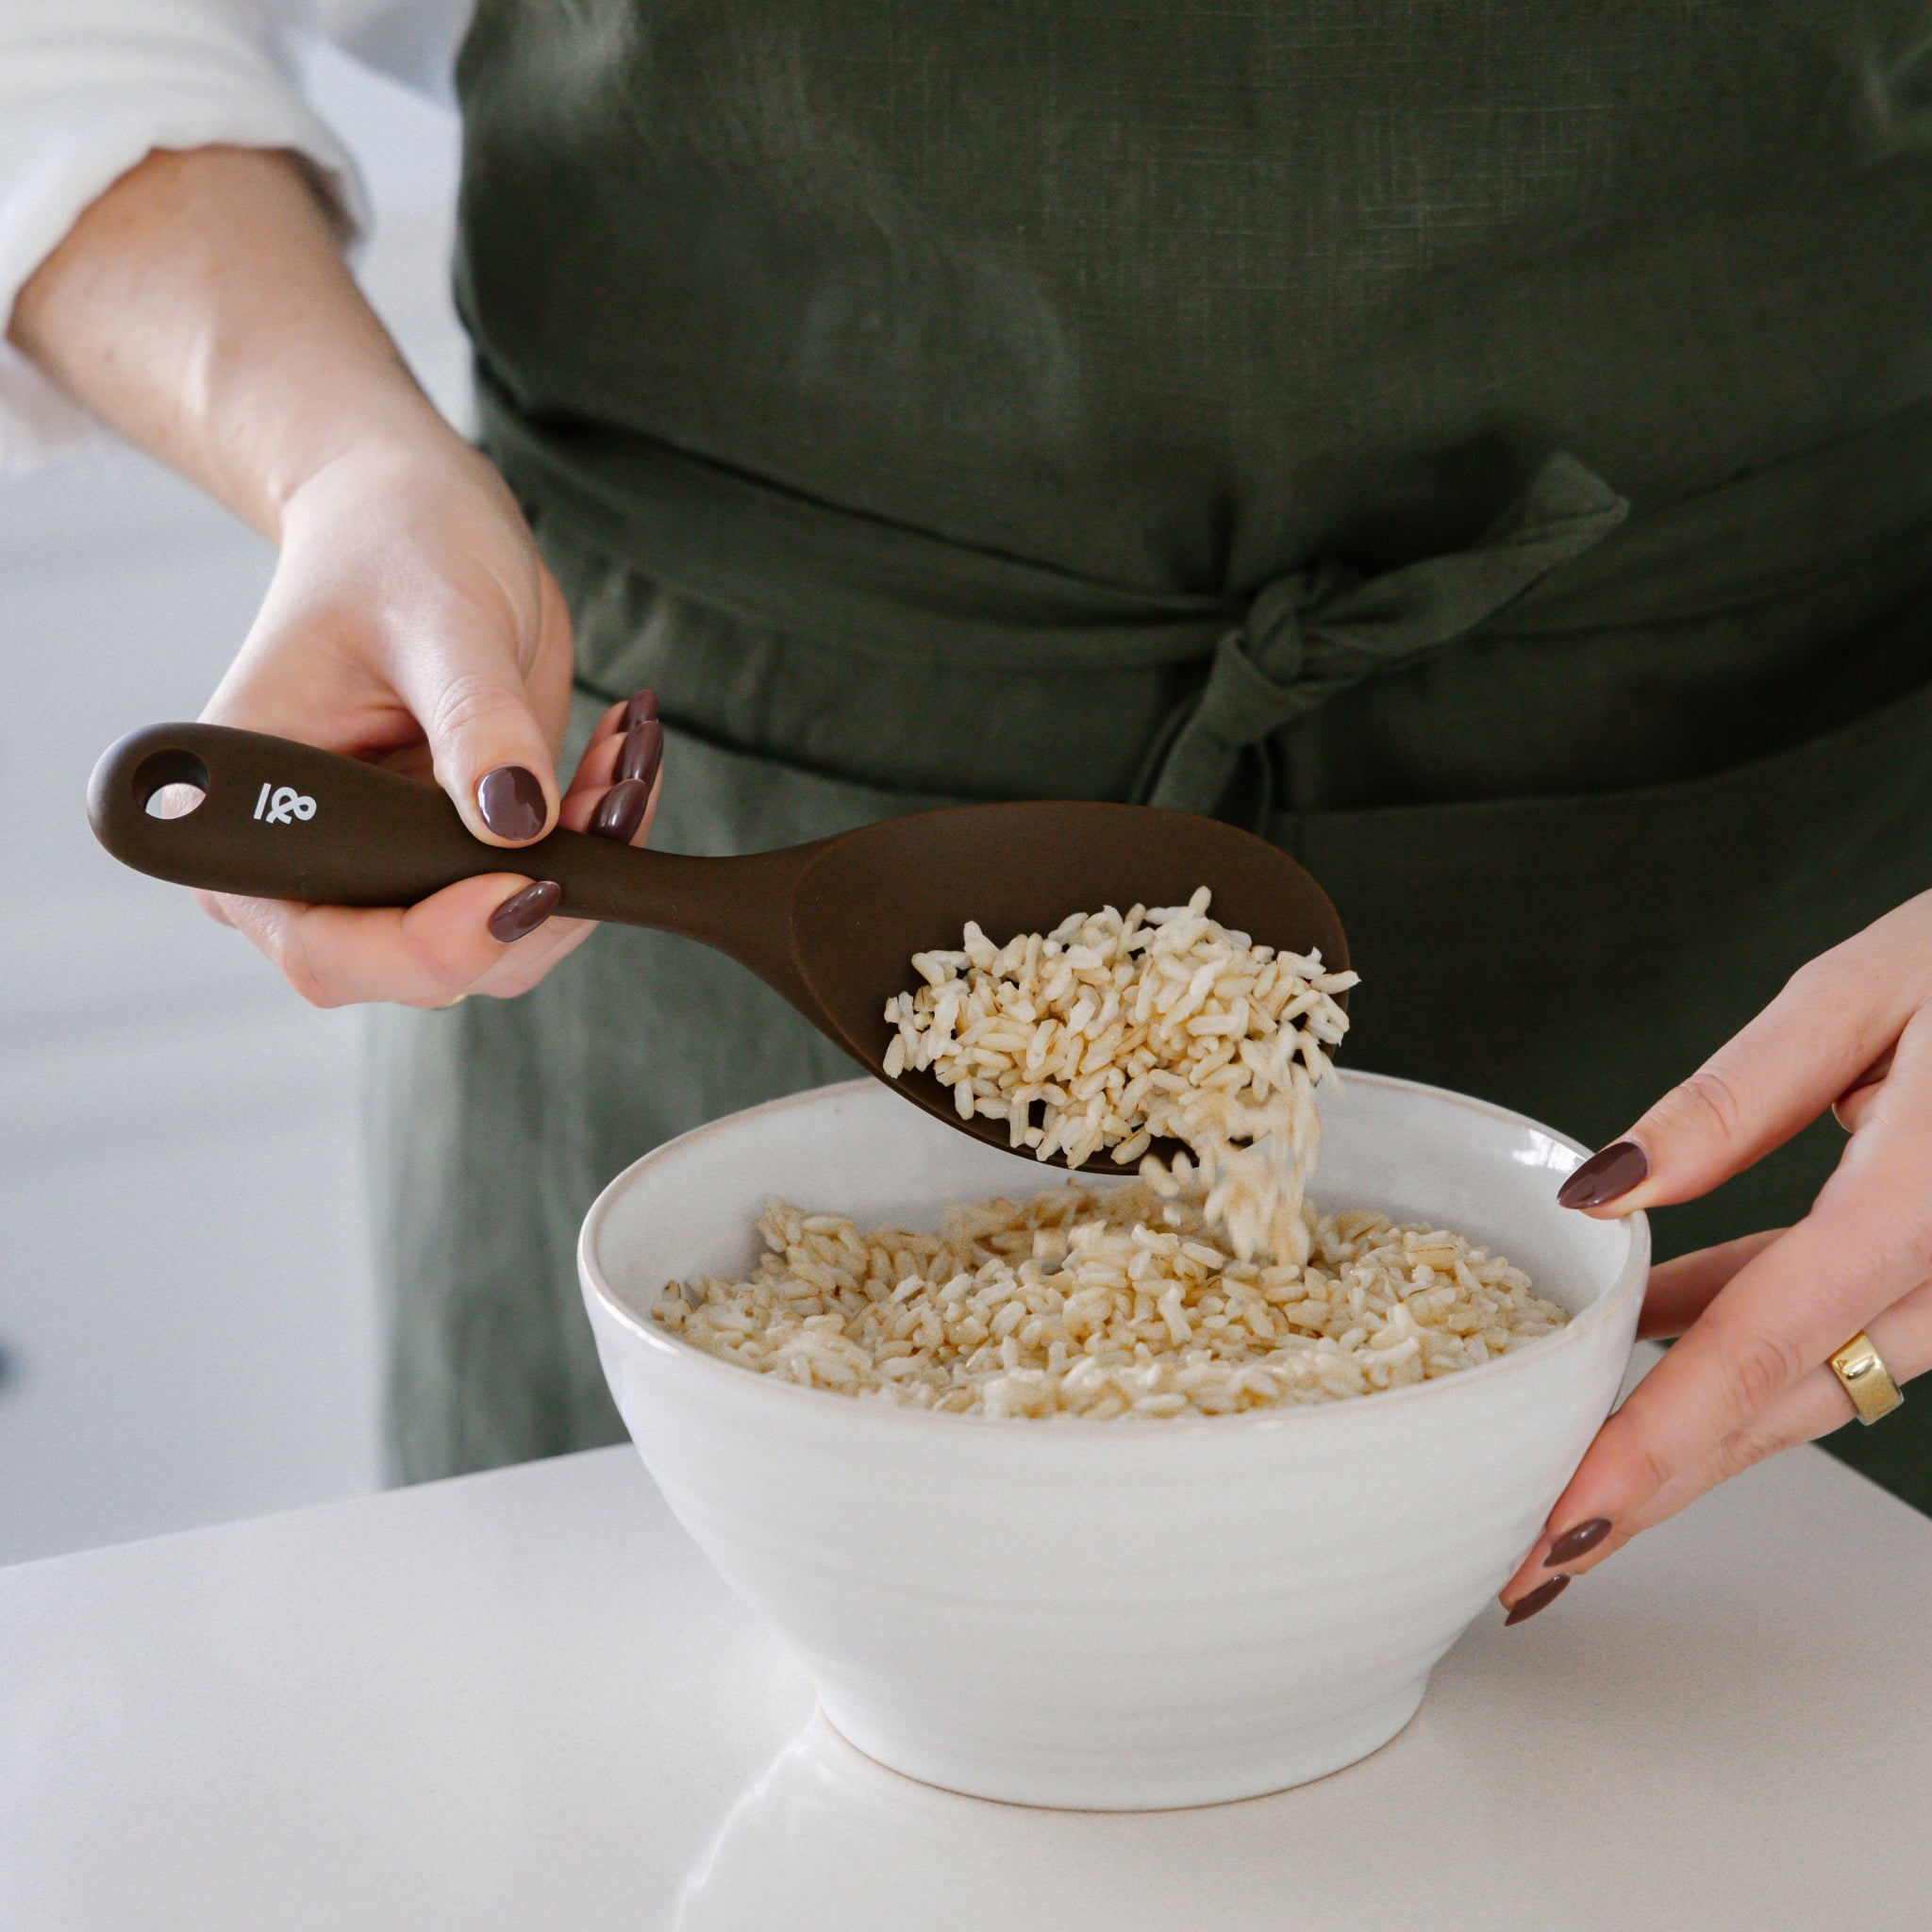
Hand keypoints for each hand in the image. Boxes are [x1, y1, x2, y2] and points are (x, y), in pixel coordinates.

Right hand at [194, 435, 663, 1005]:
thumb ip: (476, 724)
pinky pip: (548, 893)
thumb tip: (516, 822)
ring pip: (507, 944)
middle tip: (613, 793)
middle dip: (542, 897)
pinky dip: (603, 842)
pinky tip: (622, 757)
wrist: (424, 522)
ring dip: (590, 865)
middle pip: (431, 968)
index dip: (430, 943)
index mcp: (255, 824)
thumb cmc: (394, 547)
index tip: (524, 886)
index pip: (328, 944)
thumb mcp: (437, 621)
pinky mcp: (467, 858)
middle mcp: (317, 871)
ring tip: (625, 756)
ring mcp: (398, 873)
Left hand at [1498, 889, 1931, 1621]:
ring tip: (1560, 1481)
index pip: (1762, 1344)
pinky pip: (1823, 1329)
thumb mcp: (1864, 992)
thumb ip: (1733, 1099)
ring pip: (1799, 1385)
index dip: (1657, 1444)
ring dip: (1680, 1440)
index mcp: (1924, 1200)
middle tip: (1531, 1563)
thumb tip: (1604, 1191)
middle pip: (1776, 1406)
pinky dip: (1724, 1350)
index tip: (1567, 1517)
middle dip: (1650, 1493)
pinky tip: (1635, 1343)